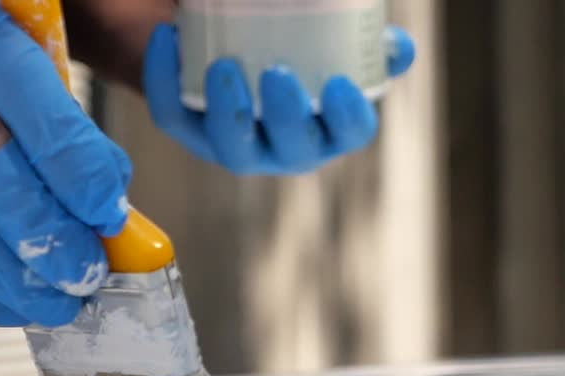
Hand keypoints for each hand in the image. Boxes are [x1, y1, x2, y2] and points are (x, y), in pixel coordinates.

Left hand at [143, 23, 416, 174]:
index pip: (351, 134)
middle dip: (286, 118)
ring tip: (223, 66)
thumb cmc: (287, 43)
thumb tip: (398, 47)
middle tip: (278, 74)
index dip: (349, 118)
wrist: (220, 38)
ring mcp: (235, 144)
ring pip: (233, 147)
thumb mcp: (328, 41)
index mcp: (328, 126)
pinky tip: (168, 38)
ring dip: (229, 112)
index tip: (339, 84)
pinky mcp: (189, 129)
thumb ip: (362, 40)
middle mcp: (284, 146)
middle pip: (292, 148)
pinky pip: (174, 115)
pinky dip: (165, 78)